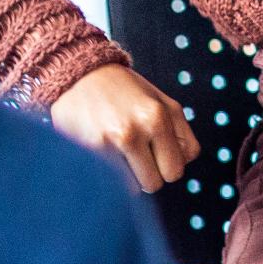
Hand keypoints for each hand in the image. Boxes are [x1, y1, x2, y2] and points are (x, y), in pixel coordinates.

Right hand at [51, 66, 200, 193]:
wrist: (79, 76)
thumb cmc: (124, 92)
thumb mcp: (160, 101)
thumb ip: (179, 132)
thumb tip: (182, 165)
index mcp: (161, 114)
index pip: (182, 163)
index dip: (170, 160)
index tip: (156, 148)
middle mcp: (140, 127)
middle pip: (161, 181)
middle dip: (152, 172)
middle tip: (137, 154)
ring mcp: (115, 139)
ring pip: (138, 188)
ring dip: (131, 177)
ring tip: (119, 153)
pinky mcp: (93, 149)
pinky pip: (114, 184)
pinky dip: (112, 177)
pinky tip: (104, 156)